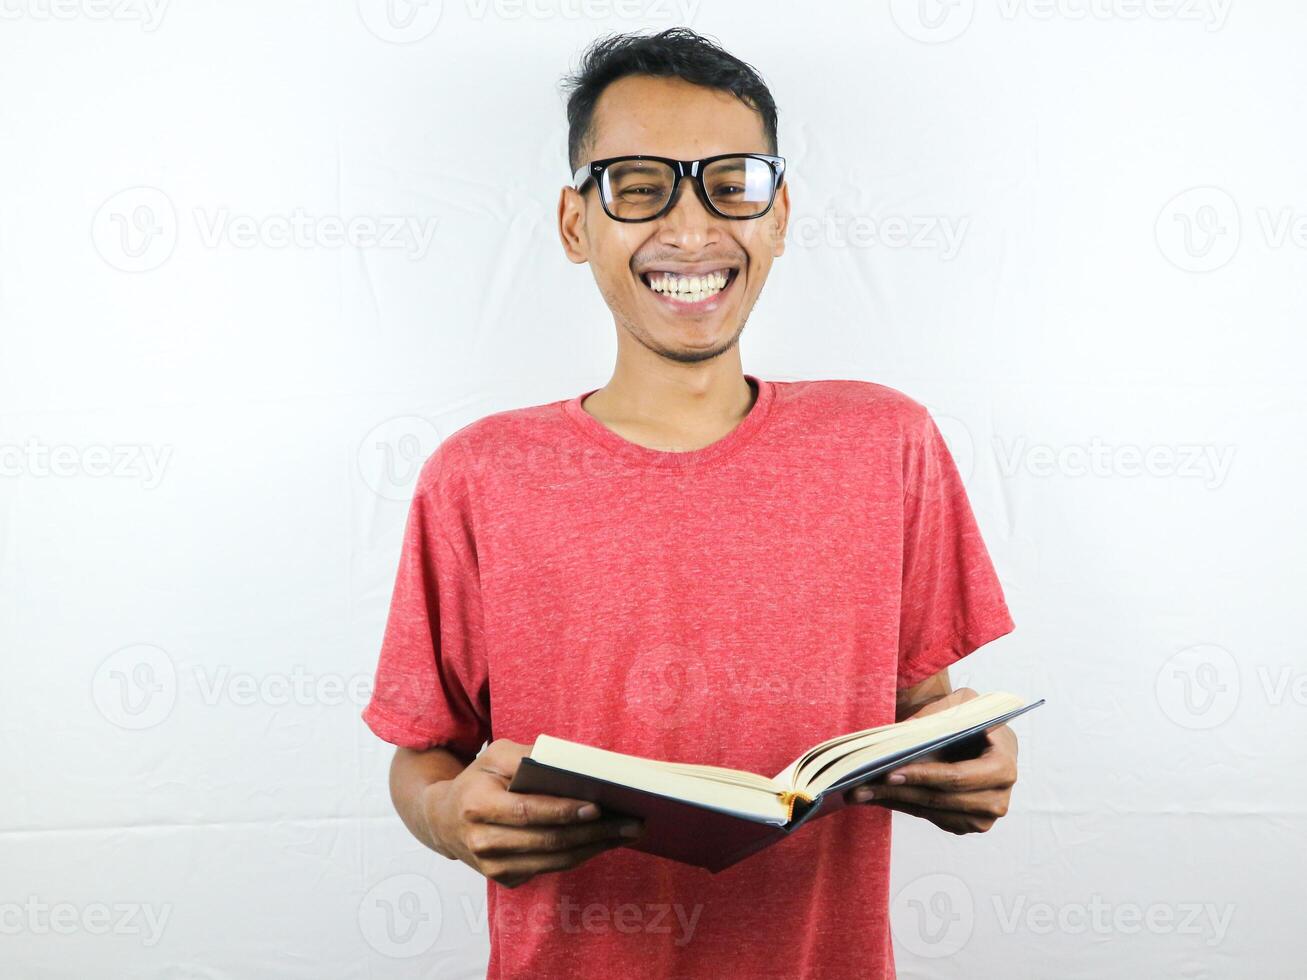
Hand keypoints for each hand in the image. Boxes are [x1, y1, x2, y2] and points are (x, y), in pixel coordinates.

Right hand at [424, 738, 642, 887]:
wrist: (443, 820)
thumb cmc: (478, 780)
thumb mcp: (495, 756)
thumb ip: (529, 756)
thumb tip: (573, 766)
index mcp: (477, 807)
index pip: (529, 812)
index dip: (565, 811)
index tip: (598, 806)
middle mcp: (483, 843)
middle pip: (549, 841)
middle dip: (594, 833)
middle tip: (631, 822)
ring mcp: (494, 867)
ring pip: (555, 860)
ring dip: (595, 847)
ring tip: (626, 832)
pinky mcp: (506, 879)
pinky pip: (551, 867)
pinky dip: (581, 854)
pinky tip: (604, 841)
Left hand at [844, 688, 1017, 834]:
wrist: (978, 734)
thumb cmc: (971, 716)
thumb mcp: (961, 702)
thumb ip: (937, 714)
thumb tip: (901, 734)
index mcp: (1003, 766)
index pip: (958, 777)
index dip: (923, 776)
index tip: (888, 773)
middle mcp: (997, 798)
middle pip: (939, 799)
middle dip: (898, 792)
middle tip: (861, 786)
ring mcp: (982, 817)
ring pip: (930, 811)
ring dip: (892, 801)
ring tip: (859, 791)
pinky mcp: (965, 824)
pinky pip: (929, 816)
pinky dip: (901, 805)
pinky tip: (875, 795)